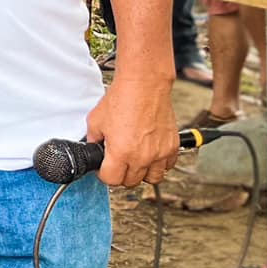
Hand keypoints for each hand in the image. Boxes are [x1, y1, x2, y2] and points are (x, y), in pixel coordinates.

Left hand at [86, 73, 178, 187]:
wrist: (144, 85)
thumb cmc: (122, 99)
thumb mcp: (95, 120)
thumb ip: (94, 139)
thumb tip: (94, 148)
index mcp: (121, 153)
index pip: (111, 180)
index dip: (104, 174)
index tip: (103, 168)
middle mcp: (142, 157)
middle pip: (131, 181)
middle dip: (121, 175)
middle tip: (117, 163)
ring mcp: (160, 153)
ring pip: (152, 179)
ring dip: (142, 173)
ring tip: (135, 161)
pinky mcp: (172, 147)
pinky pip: (168, 166)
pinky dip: (159, 164)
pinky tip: (150, 154)